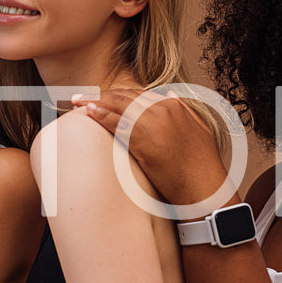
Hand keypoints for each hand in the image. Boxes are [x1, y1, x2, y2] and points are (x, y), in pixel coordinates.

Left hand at [73, 88, 227, 208]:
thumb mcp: (199, 130)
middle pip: (124, 96)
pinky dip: (100, 114)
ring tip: (77, 101)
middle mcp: (162, 110)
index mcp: (174, 107)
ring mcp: (152, 123)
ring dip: (94, 102)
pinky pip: (116, 122)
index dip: (117, 95)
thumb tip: (169, 93)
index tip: (102, 97)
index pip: (138, 94)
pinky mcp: (143, 139)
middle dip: (100, 95)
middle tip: (80, 97)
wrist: (204, 189)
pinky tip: (88, 111)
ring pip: (117, 106)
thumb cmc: (202, 166)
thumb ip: (183, 110)